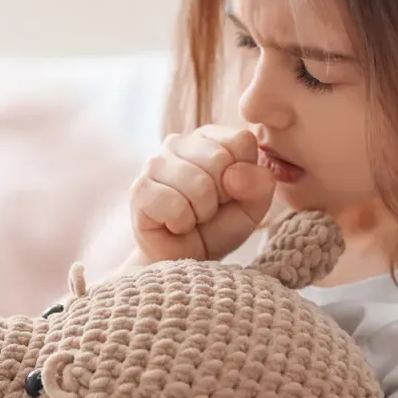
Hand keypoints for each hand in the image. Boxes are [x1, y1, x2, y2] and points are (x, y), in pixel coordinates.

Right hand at [130, 125, 275, 262]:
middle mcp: (178, 142)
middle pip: (219, 160)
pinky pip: (174, 204)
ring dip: (201, 212)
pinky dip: (181, 223)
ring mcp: (154, 163)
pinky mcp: (139, 189)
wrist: (184, 259)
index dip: (242, 175)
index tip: (230, 193)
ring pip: (197, 183)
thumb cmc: (218, 227)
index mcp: (209, 138)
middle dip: (221, 196)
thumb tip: (234, 174)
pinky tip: (173, 224)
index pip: (240, 140)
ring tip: (191, 218)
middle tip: (208, 210)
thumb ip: (259, 184)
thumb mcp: (252, 207)